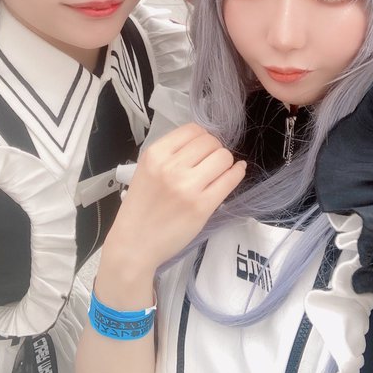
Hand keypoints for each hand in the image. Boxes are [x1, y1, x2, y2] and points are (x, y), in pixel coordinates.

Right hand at [105, 123, 245, 275]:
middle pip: (211, 142)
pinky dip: (237, 173)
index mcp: (155, 154)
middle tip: (210, 163)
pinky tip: (236, 172)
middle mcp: (171, 166)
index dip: (203, 138)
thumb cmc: (142, 206)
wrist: (135, 242)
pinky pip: (230, 180)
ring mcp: (188, 187)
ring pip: (223, 157)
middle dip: (215, 150)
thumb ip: (171, 153)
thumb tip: (205, 141)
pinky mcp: (202, 206)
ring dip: (226, 162)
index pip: (193, 130)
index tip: (203, 149)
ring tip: (219, 171)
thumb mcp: (147, 169)